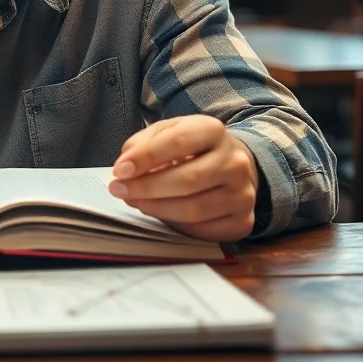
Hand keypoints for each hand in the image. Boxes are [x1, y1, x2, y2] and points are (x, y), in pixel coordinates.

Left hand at [108, 115, 259, 241]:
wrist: (232, 166)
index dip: (146, 157)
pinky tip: (162, 214)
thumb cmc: (192, 149)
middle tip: (119, 190)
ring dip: (157, 208)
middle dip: (147, 188)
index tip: (120, 170)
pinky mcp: (242, 221)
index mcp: (214, 131)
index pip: (178, 142)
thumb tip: (125, 166)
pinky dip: (177, 225)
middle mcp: (235, 162)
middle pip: (187, 180)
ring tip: (137, 202)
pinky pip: (203, 230)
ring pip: (194, 209)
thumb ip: (144, 143)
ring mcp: (243, 194)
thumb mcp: (168, 132)